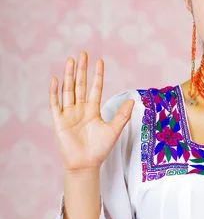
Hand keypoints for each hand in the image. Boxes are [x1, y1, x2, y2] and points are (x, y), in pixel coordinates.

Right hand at [49, 51, 134, 172]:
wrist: (85, 164)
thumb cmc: (100, 149)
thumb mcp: (114, 130)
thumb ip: (123, 115)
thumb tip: (133, 100)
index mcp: (93, 110)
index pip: (95, 88)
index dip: (97, 75)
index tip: (99, 61)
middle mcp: (80, 109)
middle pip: (80, 85)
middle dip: (81, 70)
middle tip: (83, 54)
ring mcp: (69, 114)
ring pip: (68, 90)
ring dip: (68, 76)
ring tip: (70, 61)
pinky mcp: (59, 121)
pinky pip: (55, 104)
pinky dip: (54, 92)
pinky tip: (55, 80)